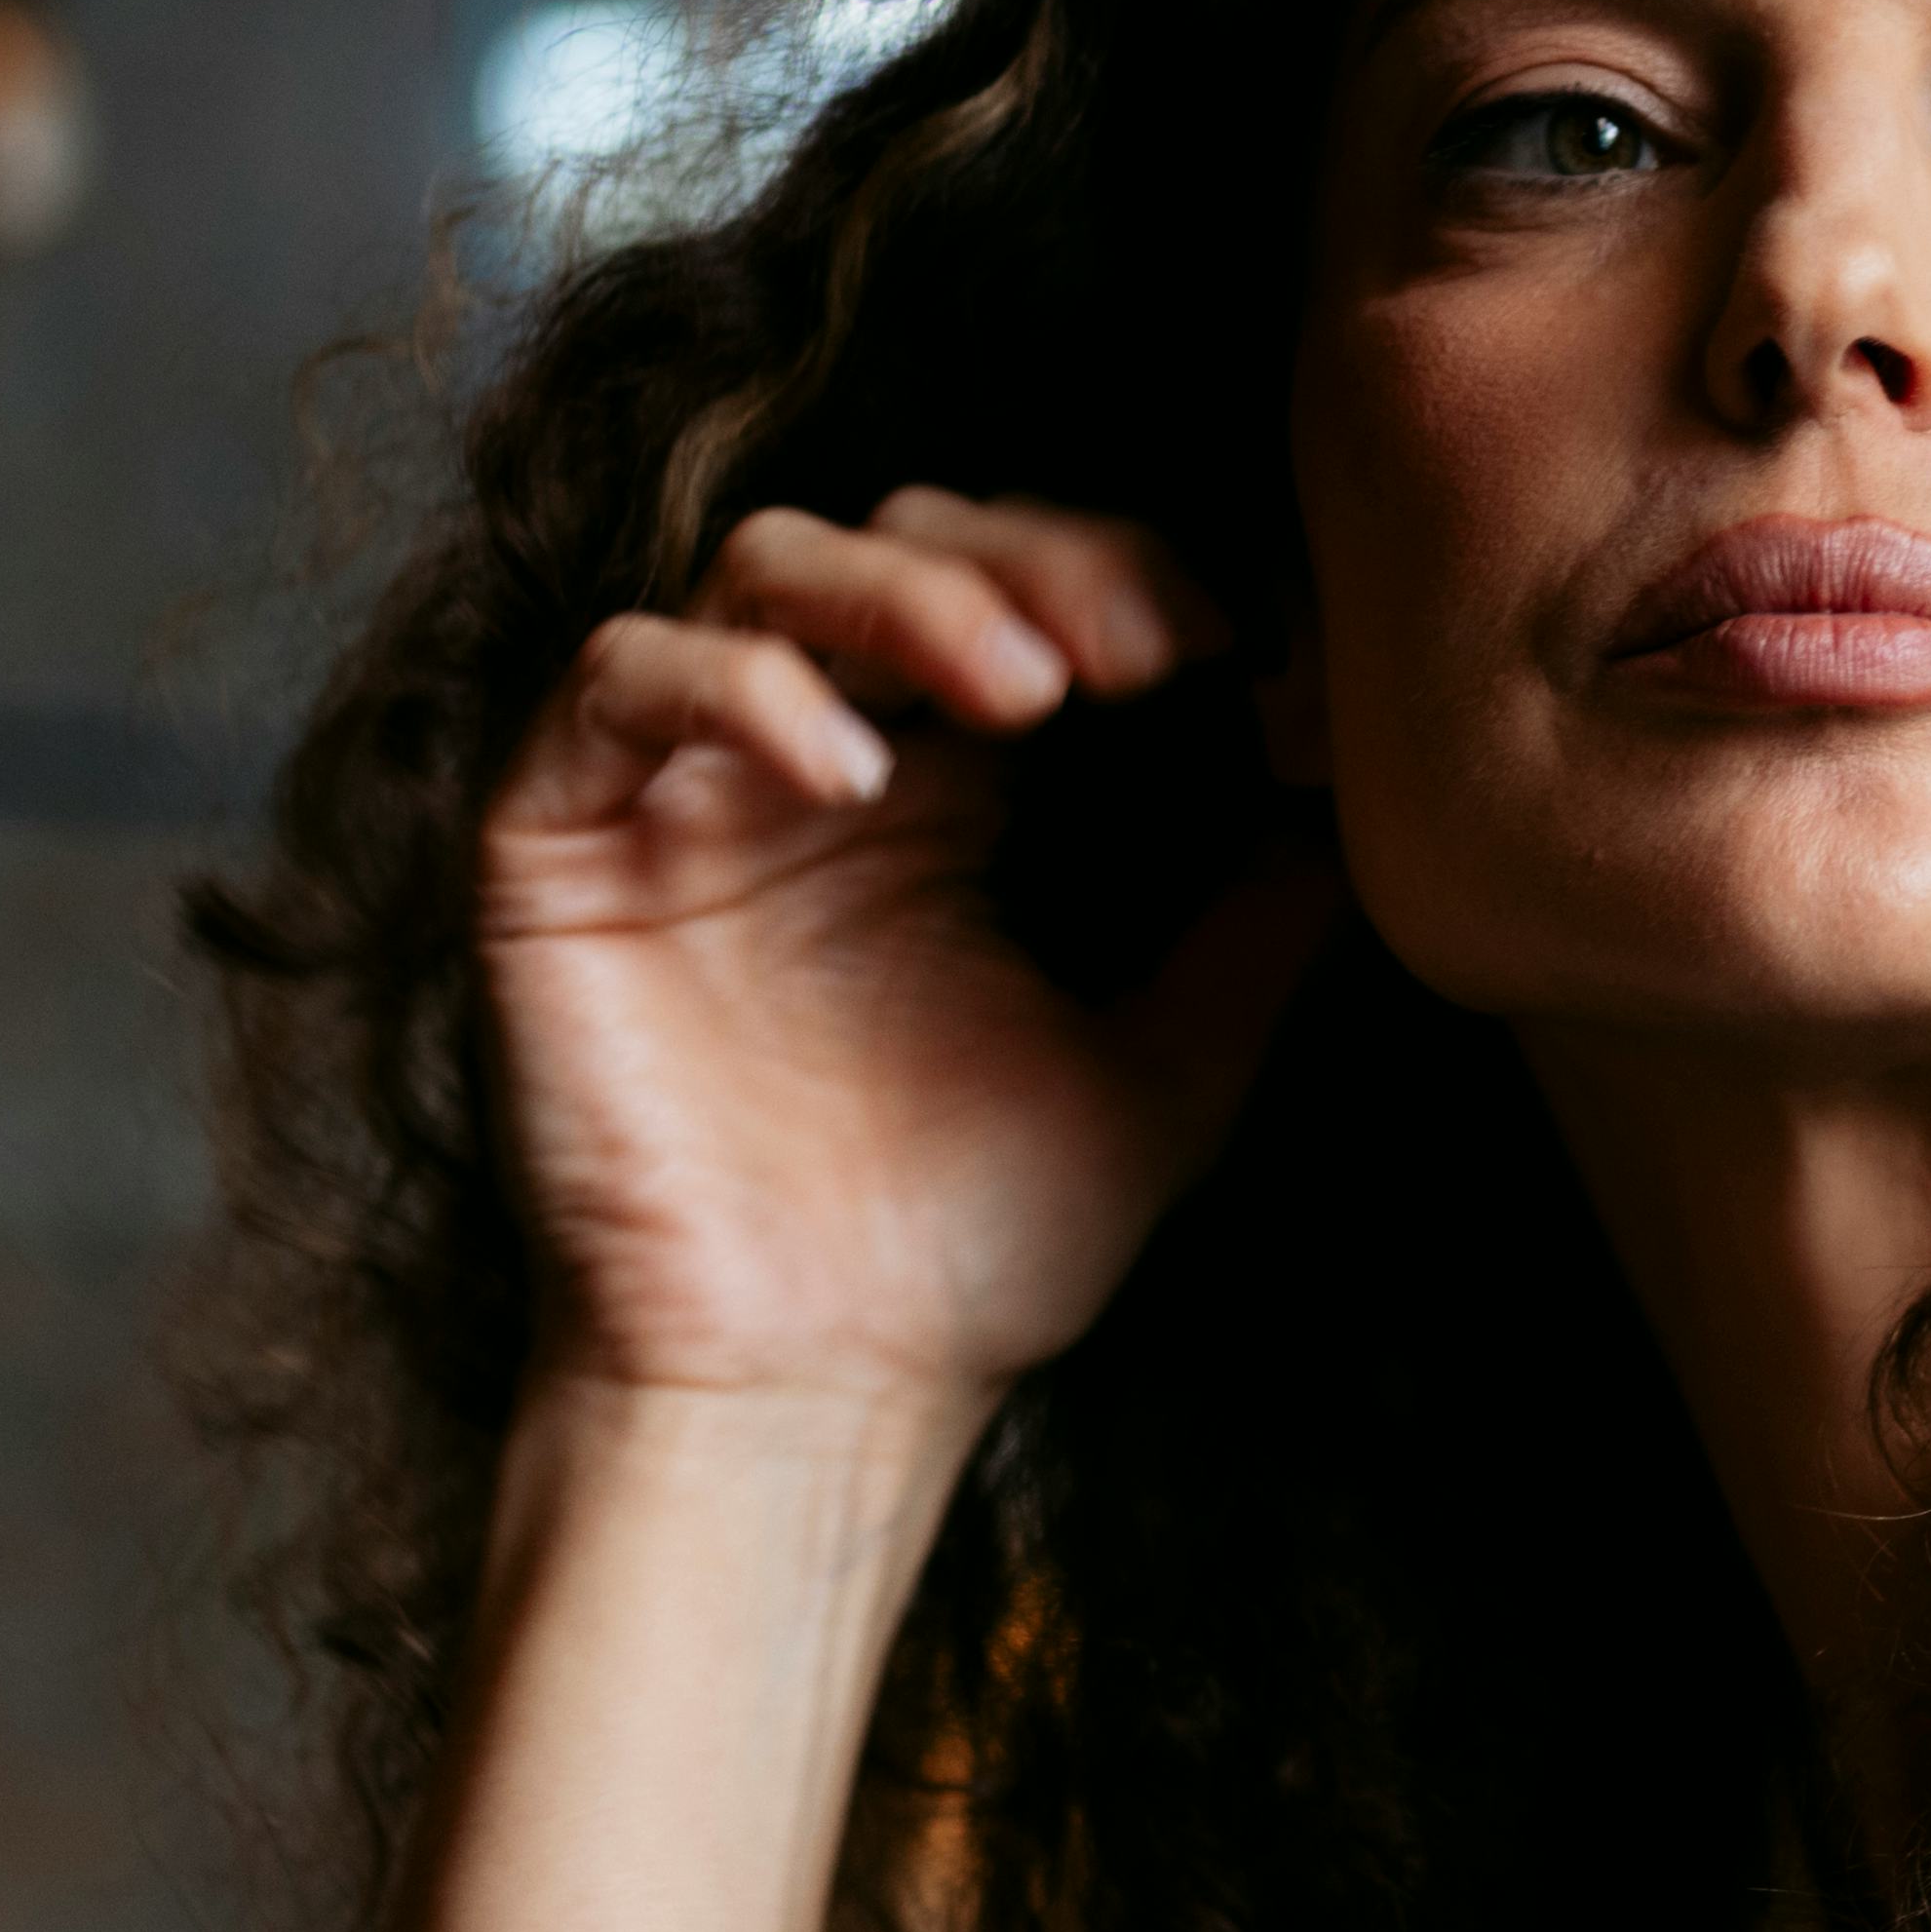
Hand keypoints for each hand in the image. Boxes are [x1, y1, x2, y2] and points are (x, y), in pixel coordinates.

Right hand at [482, 491, 1338, 1415]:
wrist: (814, 1390)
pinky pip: (618, 679)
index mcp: (951, 798)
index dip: (1122, 579)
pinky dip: (736, 686)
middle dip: (1032, 564)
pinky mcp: (557, 841)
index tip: (1233, 644)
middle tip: (1139, 649)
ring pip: (767, 569)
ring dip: (908, 594)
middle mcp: (815, 765)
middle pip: (903, 540)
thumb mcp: (1175, 1063)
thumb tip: (1373, 791)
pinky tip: (852, 774)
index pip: (1024, 596)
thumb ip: (1262, 924)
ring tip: (1024, 689)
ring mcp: (682, 791)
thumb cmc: (973, 1250)